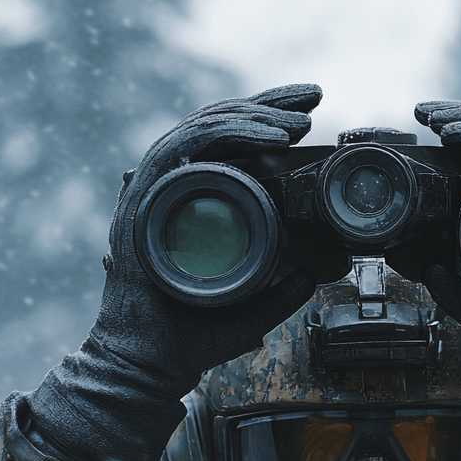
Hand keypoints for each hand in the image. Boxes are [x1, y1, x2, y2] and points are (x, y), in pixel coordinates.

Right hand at [27, 85, 326, 460]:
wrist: (151, 364)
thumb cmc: (193, 337)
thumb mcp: (255, 309)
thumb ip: (283, 291)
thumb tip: (317, 272)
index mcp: (194, 204)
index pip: (231, 147)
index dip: (267, 122)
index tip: (310, 116)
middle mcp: (173, 190)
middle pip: (220, 126)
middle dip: (270, 105)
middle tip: (314, 97)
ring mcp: (156, 190)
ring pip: (205, 128)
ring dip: (257, 117)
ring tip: (301, 121)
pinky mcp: (144, 198)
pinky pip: (185, 148)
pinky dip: (228, 135)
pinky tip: (271, 139)